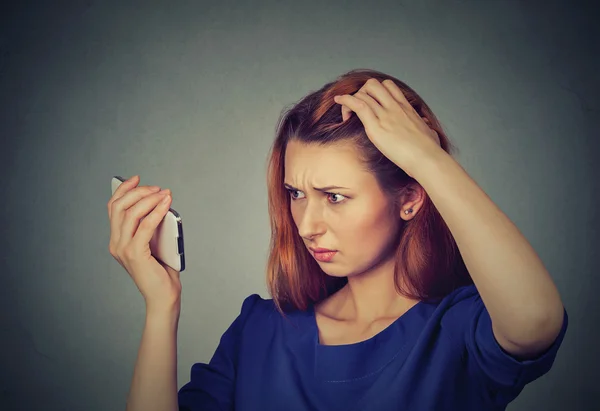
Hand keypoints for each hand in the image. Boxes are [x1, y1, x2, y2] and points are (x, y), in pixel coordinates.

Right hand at [107, 175, 180, 312]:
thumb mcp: (155, 242)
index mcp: (117, 240)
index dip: (123, 190)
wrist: (163, 296)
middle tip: (157, 188)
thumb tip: (160, 201)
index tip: (136, 178)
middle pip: (120, 206)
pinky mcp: (135, 254)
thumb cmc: (162, 271)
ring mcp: (123, 249)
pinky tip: (167, 203)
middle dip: (138, 192)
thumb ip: (152, 225)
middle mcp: (116, 243)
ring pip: (131, 213)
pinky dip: (157, 211)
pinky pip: (146, 225)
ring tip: (164, 193)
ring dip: (149, 199)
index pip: (113, 208)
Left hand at [334, 78, 441, 177]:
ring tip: (346, 115)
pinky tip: (338, 101)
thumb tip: (427, 126)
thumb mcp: (430, 132)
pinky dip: (345, 100)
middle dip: (361, 93)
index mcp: (406, 108)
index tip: (370, 103)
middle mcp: (394, 107)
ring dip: (351, 100)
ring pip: (364, 93)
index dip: (376, 92)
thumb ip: (426, 127)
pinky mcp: (376, 126)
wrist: (427, 159)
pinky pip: (357, 105)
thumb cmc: (430, 150)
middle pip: (374, 85)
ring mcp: (385, 115)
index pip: (389, 87)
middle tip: (357, 110)